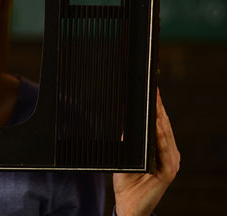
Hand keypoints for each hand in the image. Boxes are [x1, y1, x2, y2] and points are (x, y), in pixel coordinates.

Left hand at [112, 88, 179, 215]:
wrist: (127, 204)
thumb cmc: (126, 181)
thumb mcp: (125, 154)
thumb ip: (128, 139)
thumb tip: (125, 119)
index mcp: (161, 149)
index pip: (159, 124)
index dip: (156, 108)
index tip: (152, 92)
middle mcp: (169, 154)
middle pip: (164, 126)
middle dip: (159, 108)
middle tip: (154, 91)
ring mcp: (171, 162)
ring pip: (165, 135)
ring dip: (160, 118)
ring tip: (156, 103)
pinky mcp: (169, 171)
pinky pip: (164, 150)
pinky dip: (161, 136)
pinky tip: (157, 125)